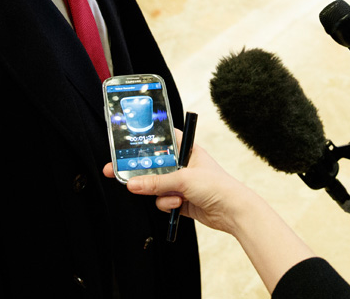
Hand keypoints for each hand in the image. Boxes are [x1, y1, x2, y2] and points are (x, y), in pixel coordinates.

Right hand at [103, 138, 317, 293]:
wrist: (233, 212)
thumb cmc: (216, 186)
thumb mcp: (184, 179)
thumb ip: (156, 182)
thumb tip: (132, 184)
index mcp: (187, 150)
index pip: (163, 138)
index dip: (147, 138)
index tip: (128, 140)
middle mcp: (183, 165)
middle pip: (154, 165)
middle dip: (140, 172)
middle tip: (116, 171)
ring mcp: (181, 184)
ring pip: (156, 186)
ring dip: (161, 194)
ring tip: (176, 198)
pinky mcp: (181, 200)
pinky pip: (163, 201)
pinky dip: (167, 204)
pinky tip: (179, 206)